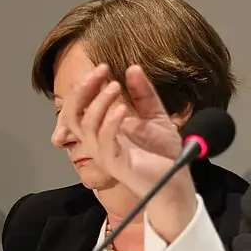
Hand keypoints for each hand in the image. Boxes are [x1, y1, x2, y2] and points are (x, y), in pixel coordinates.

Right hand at [59, 64, 196, 240]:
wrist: (177, 182)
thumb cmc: (163, 153)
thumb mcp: (155, 116)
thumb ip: (144, 94)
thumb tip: (133, 68)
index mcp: (103, 130)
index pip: (81, 106)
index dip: (87, 86)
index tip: (103, 68)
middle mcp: (99, 141)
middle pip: (73, 115)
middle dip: (82, 90)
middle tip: (100, 71)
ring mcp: (106, 154)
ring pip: (87, 127)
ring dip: (99, 103)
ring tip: (115, 86)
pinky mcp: (116, 165)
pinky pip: (105, 143)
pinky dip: (110, 123)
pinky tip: (122, 109)